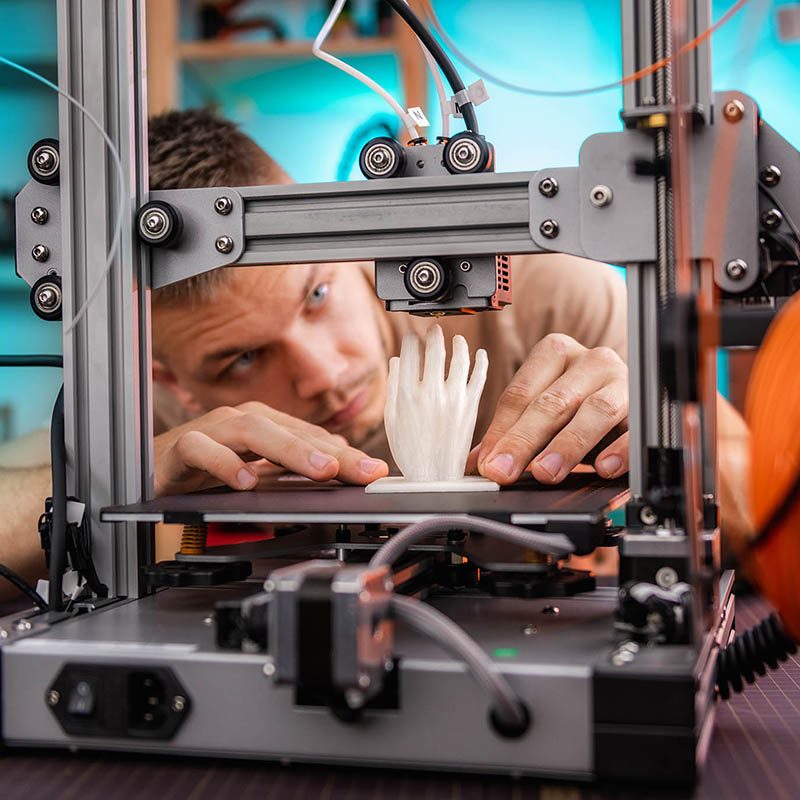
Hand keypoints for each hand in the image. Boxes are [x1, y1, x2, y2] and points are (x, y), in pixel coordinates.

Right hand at [154, 401, 387, 496]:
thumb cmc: (204, 469)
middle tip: (361, 471)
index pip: (310, 437)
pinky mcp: (182, 448)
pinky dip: (225, 464)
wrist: (149, 470)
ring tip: (321, 471)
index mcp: (263, 425)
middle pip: (290, 430)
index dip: (345, 454)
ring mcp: (212, 431)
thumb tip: (338, 468)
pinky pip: (203, 451)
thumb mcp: (257, 474)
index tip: (375, 472)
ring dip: (291, 450)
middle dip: (330, 451)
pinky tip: (245, 482)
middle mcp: (241, 422)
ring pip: (253, 431)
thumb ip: (292, 472)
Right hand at [385, 326, 487, 480]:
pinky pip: (479, 377)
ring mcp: (453, 399)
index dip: (411, 340)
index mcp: (407, 394)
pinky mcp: (471, 407)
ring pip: (459, 359)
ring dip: (458, 344)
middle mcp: (431, 393)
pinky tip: (480, 354)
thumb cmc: (410, 451)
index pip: (410, 354)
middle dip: (433, 335)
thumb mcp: (392, 419)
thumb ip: (394, 387)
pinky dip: (481, 362)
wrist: (434, 477)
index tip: (413, 336)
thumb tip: (396, 361)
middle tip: (435, 330)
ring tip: (457, 340)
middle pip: (434, 351)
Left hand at [475, 333, 627, 483]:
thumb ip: (509, 433)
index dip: (501, 430)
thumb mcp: (540, 414)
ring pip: (595, 411)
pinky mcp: (647, 408)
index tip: (487, 463)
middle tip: (505, 471)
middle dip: (525, 440)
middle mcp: (591, 361)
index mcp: (555, 353)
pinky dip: (619, 451)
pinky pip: (635, 430)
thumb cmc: (577, 406)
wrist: (627, 403)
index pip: (521, 392)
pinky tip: (602, 468)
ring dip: (567, 446)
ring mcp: (622, 382)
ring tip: (546, 473)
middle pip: (553, 402)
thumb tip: (476, 464)